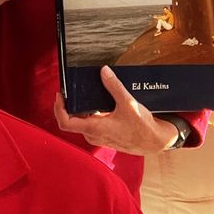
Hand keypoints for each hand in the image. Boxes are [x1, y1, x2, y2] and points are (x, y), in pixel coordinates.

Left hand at [53, 66, 180, 155]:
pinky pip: (89, 125)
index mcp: (94, 128)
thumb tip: (104, 71)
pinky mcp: (104, 136)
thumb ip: (114, 86)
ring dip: (78, 110)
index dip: (59, 108)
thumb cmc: (143, 128)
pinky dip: (88, 114)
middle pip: (71, 121)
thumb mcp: (128, 103)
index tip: (61, 95)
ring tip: (81, 95)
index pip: (65, 122)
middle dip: (68, 105)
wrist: (155, 142)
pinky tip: (94, 104)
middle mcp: (93, 135)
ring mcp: (98, 137)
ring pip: (80, 123)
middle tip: (69, 91)